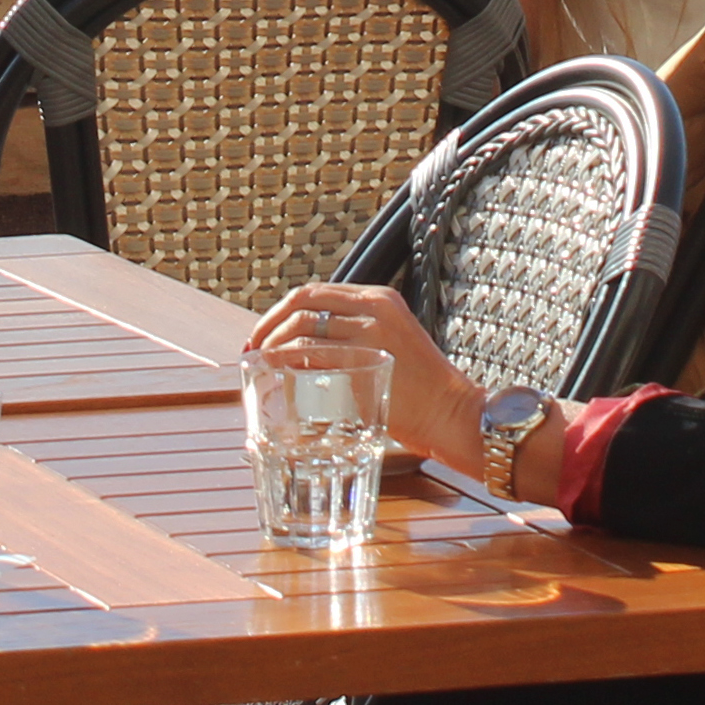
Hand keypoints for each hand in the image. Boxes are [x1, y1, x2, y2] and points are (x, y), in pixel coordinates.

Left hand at [247, 280, 485, 474]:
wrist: (452, 412)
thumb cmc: (420, 391)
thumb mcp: (390, 346)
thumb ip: (356, 339)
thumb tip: (305, 352)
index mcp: (379, 298)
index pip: (316, 292)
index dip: (282, 311)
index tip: (264, 334)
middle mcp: (373, 306)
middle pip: (303, 300)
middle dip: (268, 323)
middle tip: (252, 348)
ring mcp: (369, 330)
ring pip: (301, 324)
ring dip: (272, 343)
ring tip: (261, 363)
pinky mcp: (365, 357)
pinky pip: (310, 350)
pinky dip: (285, 359)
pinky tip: (277, 372)